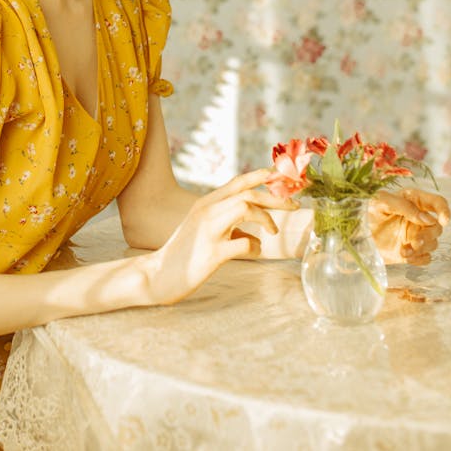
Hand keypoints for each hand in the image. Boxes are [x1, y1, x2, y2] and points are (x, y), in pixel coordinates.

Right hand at [139, 169, 297, 306]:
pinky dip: (256, 247)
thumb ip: (225, 223)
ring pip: (246, 208)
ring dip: (266, 218)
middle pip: (247, 194)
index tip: (280, 176)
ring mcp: (209, 231)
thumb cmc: (183, 253)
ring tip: (272, 232)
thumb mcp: (201, 229)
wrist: (156, 275)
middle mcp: (207, 212)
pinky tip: (253, 252)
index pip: (237, 182)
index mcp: (205, 204)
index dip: (260, 177)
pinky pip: (245, 243)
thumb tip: (252, 233)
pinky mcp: (212, 253)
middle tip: (294, 206)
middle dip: (275, 198)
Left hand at [368, 187, 450, 265]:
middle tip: (415, 241)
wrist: (353, 232)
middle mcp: (417, 218)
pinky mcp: (411, 251)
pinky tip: (404, 255)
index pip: (437, 203)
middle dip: (428, 235)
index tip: (443, 220)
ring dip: (421, 249)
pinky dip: (418, 259)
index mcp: (413, 201)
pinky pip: (425, 258)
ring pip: (433, 243)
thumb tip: (427, 218)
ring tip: (404, 250)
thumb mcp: (381, 202)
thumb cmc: (365, 209)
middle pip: (437, 228)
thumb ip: (404, 206)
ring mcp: (415, 235)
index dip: (444, 210)